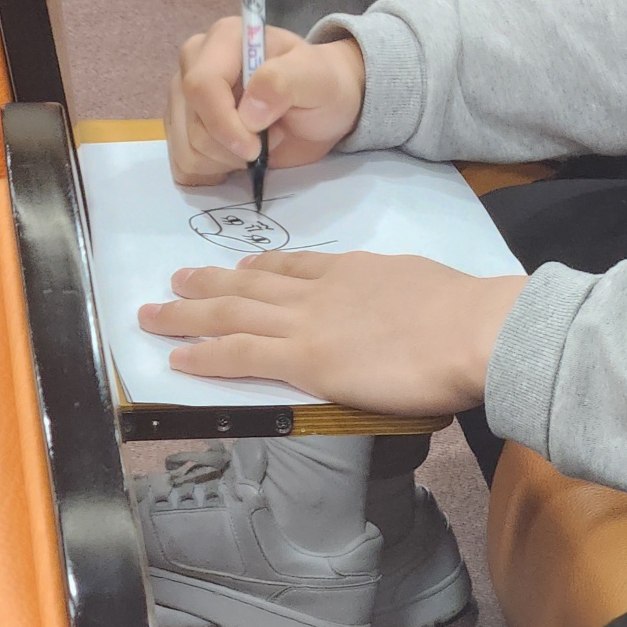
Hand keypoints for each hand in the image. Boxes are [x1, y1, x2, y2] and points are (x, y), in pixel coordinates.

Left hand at [139, 250, 527, 412]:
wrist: (472, 328)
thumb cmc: (468, 315)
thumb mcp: (427, 289)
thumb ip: (407, 300)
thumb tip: (414, 317)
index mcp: (357, 271)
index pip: (298, 268)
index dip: (262, 269)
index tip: (241, 268)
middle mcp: (323, 290)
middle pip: (251, 283)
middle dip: (209, 282)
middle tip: (176, 280)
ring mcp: (309, 322)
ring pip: (231, 312)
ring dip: (187, 313)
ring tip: (154, 313)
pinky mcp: (305, 359)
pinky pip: (240, 354)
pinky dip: (204, 354)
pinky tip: (177, 357)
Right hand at [167, 15, 366, 185]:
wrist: (322, 107)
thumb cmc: (321, 86)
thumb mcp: (317, 78)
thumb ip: (284, 83)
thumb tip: (248, 111)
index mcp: (223, 39)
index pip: (201, 85)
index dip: (224, 124)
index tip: (255, 148)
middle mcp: (195, 63)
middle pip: (193, 123)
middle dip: (234, 146)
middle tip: (270, 137)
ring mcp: (184, 96)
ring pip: (188, 148)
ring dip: (227, 160)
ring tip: (258, 144)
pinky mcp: (183, 127)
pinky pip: (184, 164)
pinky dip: (212, 171)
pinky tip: (236, 161)